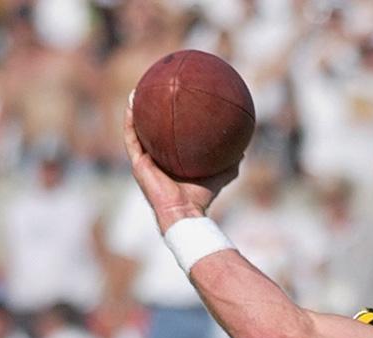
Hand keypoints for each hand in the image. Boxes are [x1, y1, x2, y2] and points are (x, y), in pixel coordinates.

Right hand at [123, 98, 240, 231]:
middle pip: (149, 133)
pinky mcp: (137, 163)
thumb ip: (230, 164)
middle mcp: (155, 160)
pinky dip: (129, 120)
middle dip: (149, 114)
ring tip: (137, 92)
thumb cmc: (201, 198)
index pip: (167, 139)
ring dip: (134, 112)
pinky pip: (131, 137)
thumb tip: (242, 150)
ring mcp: (144, 162)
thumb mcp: (220, 176)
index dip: (167, 123)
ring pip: (135, 131)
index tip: (171, 104)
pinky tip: (132, 103)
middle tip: (152, 93)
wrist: (184, 211)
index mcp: (169, 162)